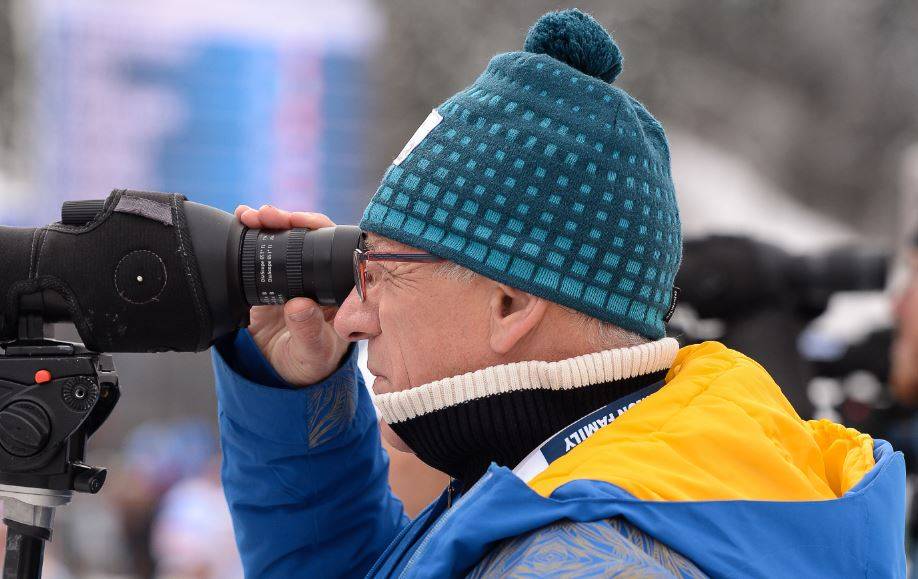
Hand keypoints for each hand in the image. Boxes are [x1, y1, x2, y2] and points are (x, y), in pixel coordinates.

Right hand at [235, 204, 350, 386]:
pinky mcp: (267, 279)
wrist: (280, 375)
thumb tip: (299, 305)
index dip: (320, 229)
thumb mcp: (313, 352)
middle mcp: (318, 275)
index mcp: (339, 287)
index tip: (300, 221)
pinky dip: (250, 234)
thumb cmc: (310, 364)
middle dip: (288, 218)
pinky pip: (260, 250)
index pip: (336, 248)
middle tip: (269, 215)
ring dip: (267, 222)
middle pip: (308, 235)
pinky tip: (239, 223)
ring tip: (249, 216)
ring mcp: (292, 275)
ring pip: (284, 237)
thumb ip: (309, 331)